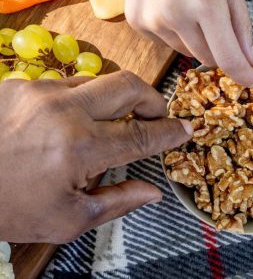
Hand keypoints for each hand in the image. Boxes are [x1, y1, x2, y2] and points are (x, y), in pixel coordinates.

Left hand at [0, 71, 192, 243]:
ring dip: (116, 100)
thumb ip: (118, 202)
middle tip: (157, 117)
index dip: (170, 132)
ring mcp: (39, 92)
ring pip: (99, 81)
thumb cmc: (11, 209)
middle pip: (128, 86)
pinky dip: (82, 101)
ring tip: (112, 123)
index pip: (141, 134)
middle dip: (152, 100)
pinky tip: (72, 122)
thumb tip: (153, 192)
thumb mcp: (69, 219)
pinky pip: (68, 85)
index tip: (187, 128)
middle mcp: (63, 111)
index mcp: (79, 149)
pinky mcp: (20, 85)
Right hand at [124, 0, 252, 86]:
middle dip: (219, 48)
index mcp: (205, 3)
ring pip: (186, 52)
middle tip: (218, 24)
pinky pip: (165, 43)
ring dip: (195, 39)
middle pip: (207, 58)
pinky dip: (175, 32)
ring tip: (192, 8)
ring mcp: (151, 20)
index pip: (227, 57)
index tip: (252, 80)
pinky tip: (173, 7)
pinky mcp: (136, 21)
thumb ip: (240, 25)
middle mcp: (175, 15)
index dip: (242, 73)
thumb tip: (249, 60)